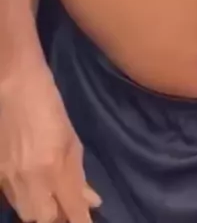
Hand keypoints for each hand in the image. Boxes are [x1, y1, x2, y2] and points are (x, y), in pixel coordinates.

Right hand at [0, 64, 100, 221]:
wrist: (12, 84)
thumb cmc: (48, 105)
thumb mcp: (71, 138)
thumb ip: (79, 174)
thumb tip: (91, 201)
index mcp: (54, 167)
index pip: (72, 209)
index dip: (81, 220)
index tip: (87, 221)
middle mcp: (30, 180)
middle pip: (45, 219)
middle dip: (59, 216)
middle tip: (68, 204)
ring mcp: (9, 179)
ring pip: (27, 213)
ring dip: (42, 209)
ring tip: (52, 195)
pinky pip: (12, 199)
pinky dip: (26, 198)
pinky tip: (34, 186)